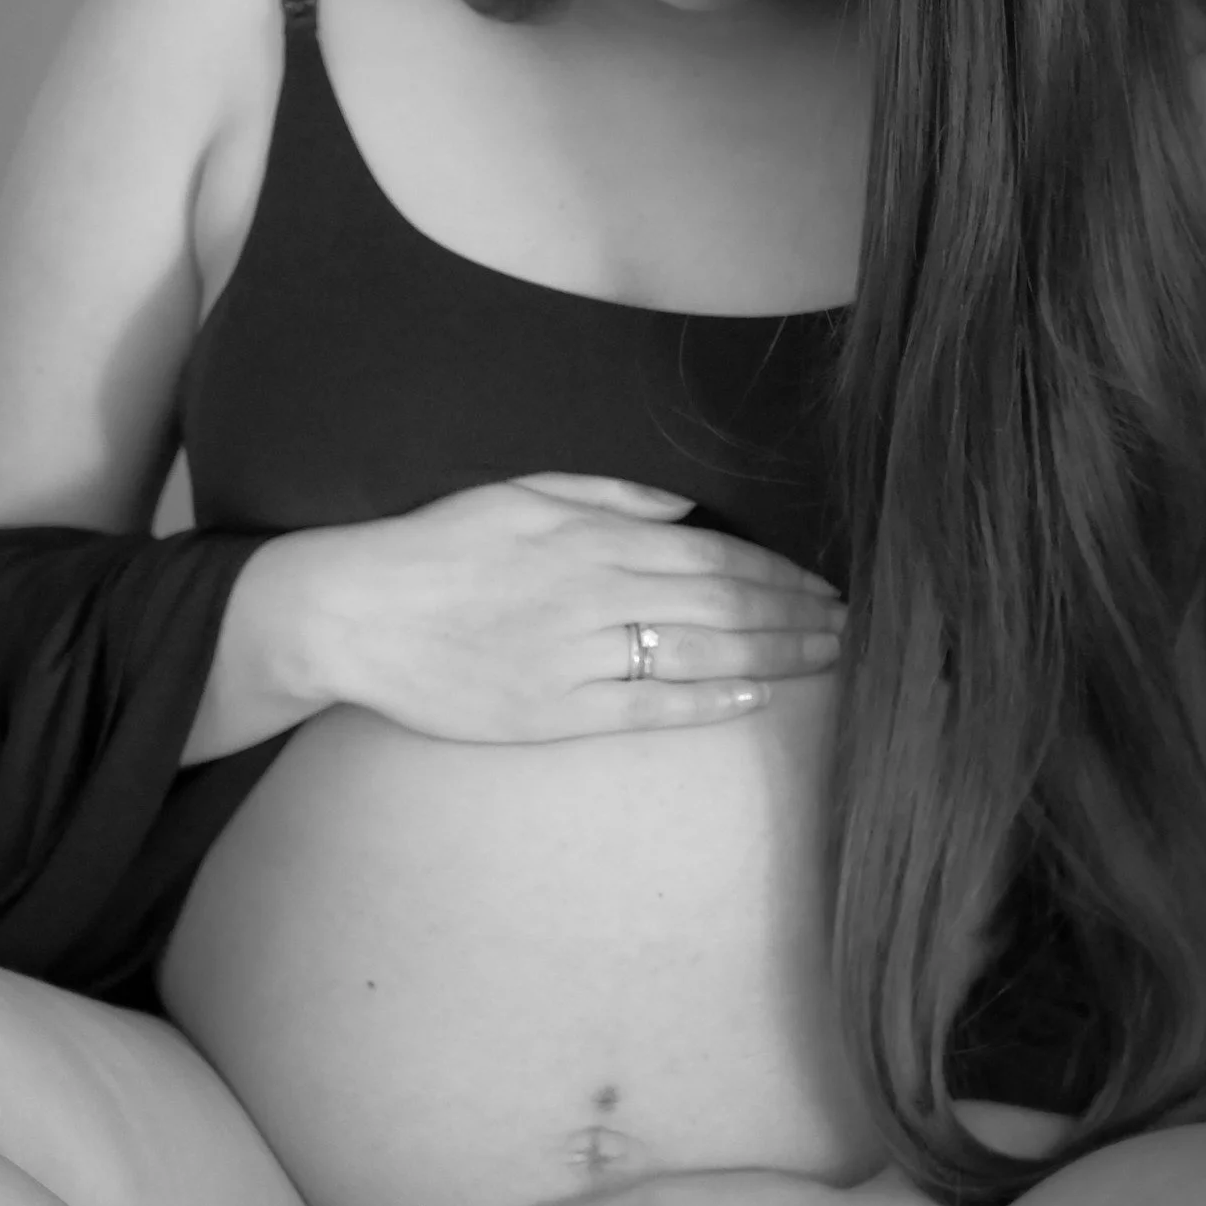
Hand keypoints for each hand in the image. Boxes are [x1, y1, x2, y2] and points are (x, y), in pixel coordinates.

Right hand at [307, 470, 846, 743]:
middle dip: (796, 616)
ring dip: (772, 657)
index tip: (826, 585)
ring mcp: (577, 656)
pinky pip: (646, 708)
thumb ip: (606, 495)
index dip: (781, 574)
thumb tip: (685, 508)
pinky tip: (754, 700)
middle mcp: (596, 592)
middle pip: (723, 605)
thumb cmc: (437, 547)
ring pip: (698, 655)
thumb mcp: (519, 493)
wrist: (355, 612)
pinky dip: (705, 704)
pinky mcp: (553, 711)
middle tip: (851, 628)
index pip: (714, 556)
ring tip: (826, 661)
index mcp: (592, 537)